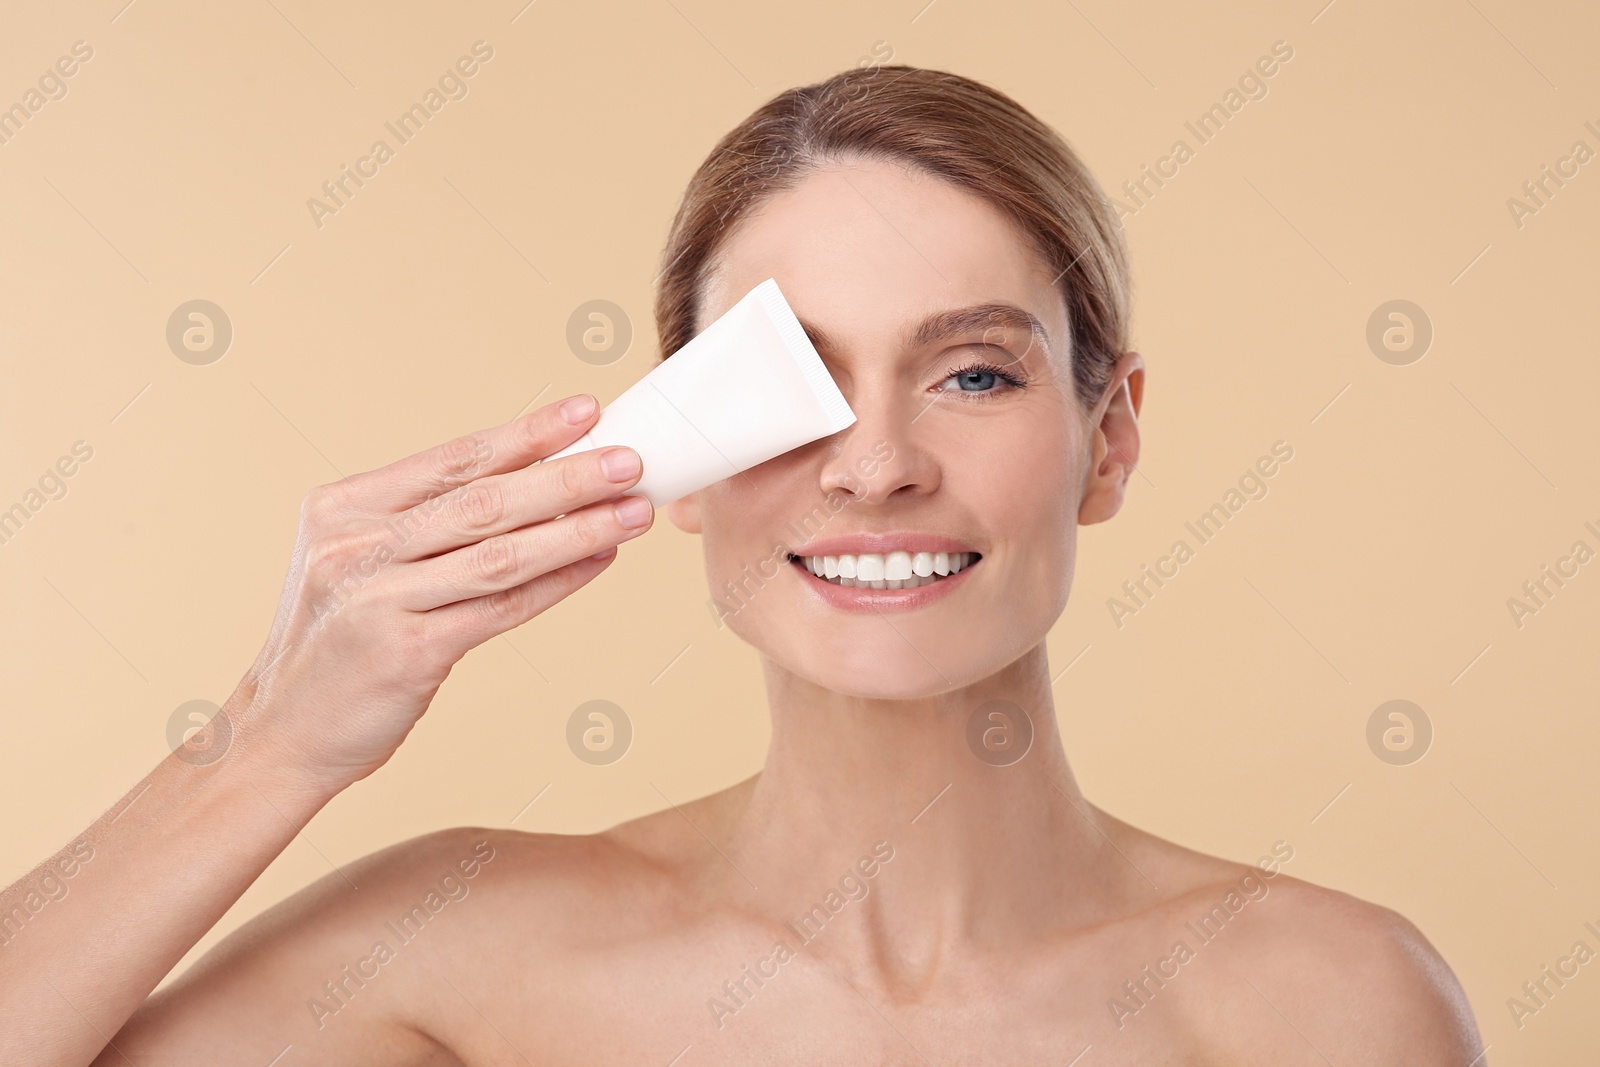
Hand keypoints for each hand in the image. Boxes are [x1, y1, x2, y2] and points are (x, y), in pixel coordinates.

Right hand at [234, 393, 649, 791]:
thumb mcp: (354, 561)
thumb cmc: (335, 642)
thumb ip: (421, 524)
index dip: (525, 434)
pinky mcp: (406, 652)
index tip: (584, 411)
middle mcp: (356, 546)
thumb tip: (533, 483)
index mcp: (343, 508)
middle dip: (566, 476)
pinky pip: (501, 609)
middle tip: (629, 458)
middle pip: (483, 500)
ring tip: (633, 510)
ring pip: (500, 554)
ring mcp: (378, 599)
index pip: (452, 459)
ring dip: (577, 529)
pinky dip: (557, 583)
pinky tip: (599, 562)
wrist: (280, 732)